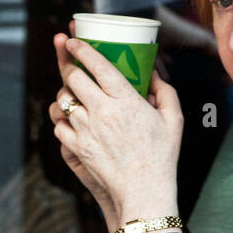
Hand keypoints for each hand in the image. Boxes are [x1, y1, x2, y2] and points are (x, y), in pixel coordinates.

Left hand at [49, 33, 183, 232]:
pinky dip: (61, 118)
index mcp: (125, 101)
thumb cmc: (161, 157)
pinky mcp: (76, 148)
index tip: (73, 39)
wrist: (143, 193)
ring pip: (62, 100)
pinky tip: (70, 117)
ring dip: (64, 92)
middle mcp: (101, 112)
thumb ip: (166, 92)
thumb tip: (154, 75)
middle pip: (72, 78)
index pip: (97, 65)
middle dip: (67, 65)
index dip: (82, 48)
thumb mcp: (174, 120)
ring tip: (71, 91)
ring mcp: (85, 130)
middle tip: (68, 59)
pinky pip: (58, 125)